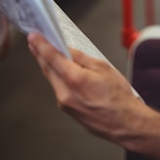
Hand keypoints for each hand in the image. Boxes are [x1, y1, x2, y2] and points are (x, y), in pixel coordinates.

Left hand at [27, 33, 143, 142]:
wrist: (124, 123)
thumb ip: (82, 58)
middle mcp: (66, 93)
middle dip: (40, 54)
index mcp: (75, 79)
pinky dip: (56, 77)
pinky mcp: (67, 109)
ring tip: (46, 53)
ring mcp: (64, 103)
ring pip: (52, 79)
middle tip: (35, 42)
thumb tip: (68, 50)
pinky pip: (58, 89)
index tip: (34, 37)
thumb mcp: (104, 68)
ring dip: (48, 65)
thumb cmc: (119, 98)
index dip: (41, 45)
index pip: (52, 57)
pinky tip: (60, 71)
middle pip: (47, 68)